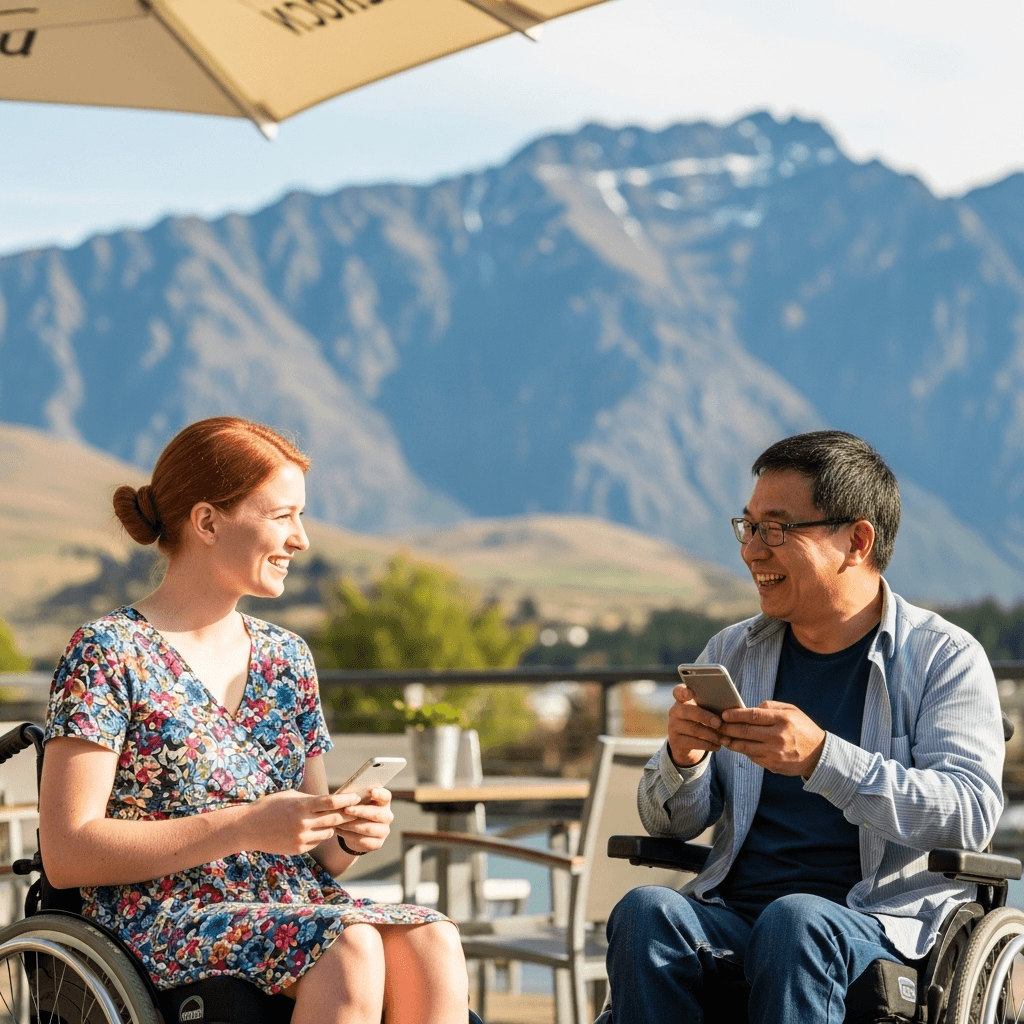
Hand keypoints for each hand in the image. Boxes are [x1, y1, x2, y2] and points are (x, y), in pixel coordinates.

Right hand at [245, 789, 364, 855]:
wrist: (248, 828)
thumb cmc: (270, 806)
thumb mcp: (291, 796)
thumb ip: (311, 800)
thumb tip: (332, 800)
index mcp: (303, 806)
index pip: (332, 802)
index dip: (347, 800)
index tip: (357, 797)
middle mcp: (304, 823)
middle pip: (336, 818)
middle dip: (347, 814)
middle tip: (357, 810)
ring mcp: (302, 838)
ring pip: (328, 832)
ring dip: (332, 826)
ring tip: (332, 819)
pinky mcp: (299, 849)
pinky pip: (317, 842)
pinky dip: (319, 835)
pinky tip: (312, 830)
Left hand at [335, 787, 393, 854]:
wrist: (355, 830)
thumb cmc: (356, 809)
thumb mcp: (355, 800)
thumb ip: (354, 796)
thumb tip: (345, 794)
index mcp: (384, 802)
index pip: (386, 796)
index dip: (380, 794)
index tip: (372, 792)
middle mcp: (387, 816)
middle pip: (376, 814)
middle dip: (360, 811)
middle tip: (346, 809)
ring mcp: (384, 831)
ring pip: (368, 828)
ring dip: (351, 825)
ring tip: (338, 822)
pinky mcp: (378, 843)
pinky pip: (363, 841)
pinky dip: (349, 835)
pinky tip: (340, 830)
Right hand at [667, 683, 727, 766]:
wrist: (688, 745)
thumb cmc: (703, 723)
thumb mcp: (705, 712)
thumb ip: (713, 707)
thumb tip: (732, 709)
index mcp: (683, 700)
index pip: (678, 691)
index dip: (683, 692)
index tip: (690, 693)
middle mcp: (675, 711)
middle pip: (688, 711)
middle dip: (705, 717)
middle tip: (718, 723)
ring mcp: (673, 726)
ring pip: (693, 729)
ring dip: (711, 734)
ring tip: (723, 738)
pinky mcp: (675, 741)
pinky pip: (693, 743)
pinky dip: (708, 745)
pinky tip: (717, 746)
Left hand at [719, 701, 825, 776]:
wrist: (819, 755)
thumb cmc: (803, 729)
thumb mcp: (792, 711)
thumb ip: (770, 706)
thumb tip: (749, 708)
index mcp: (782, 720)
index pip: (753, 716)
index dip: (736, 715)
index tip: (724, 714)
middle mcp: (778, 736)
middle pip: (746, 731)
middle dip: (729, 728)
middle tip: (718, 725)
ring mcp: (775, 752)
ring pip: (746, 747)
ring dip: (731, 742)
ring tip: (723, 737)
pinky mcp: (773, 764)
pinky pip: (752, 757)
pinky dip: (743, 751)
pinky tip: (737, 746)